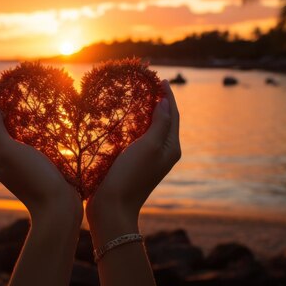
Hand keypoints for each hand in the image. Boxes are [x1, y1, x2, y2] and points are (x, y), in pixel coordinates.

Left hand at [0, 81, 82, 285]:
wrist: (56, 207)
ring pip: (10, 131)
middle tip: (6, 85)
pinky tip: (35, 120)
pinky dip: (25, 125)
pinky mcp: (30, 164)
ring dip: (12, 113)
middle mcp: (0, 157)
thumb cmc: (33, 177)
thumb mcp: (10, 150)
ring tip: (19, 97)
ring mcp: (15, 162)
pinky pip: (24, 139)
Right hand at [87, 80, 179, 240]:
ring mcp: (150, 159)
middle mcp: (164, 152)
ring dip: (148, 112)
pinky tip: (126, 120)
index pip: (173, 115)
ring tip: (139, 97)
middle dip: (160, 102)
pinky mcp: (136, 163)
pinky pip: (141, 138)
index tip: (160, 78)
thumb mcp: (147, 146)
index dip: (168, 96)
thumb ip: (159, 124)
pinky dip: (137, 125)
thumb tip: (166, 102)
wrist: (113, 207)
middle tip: (149, 84)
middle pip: (165, 120)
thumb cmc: (130, 175)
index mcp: (171, 147)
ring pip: (153, 129)